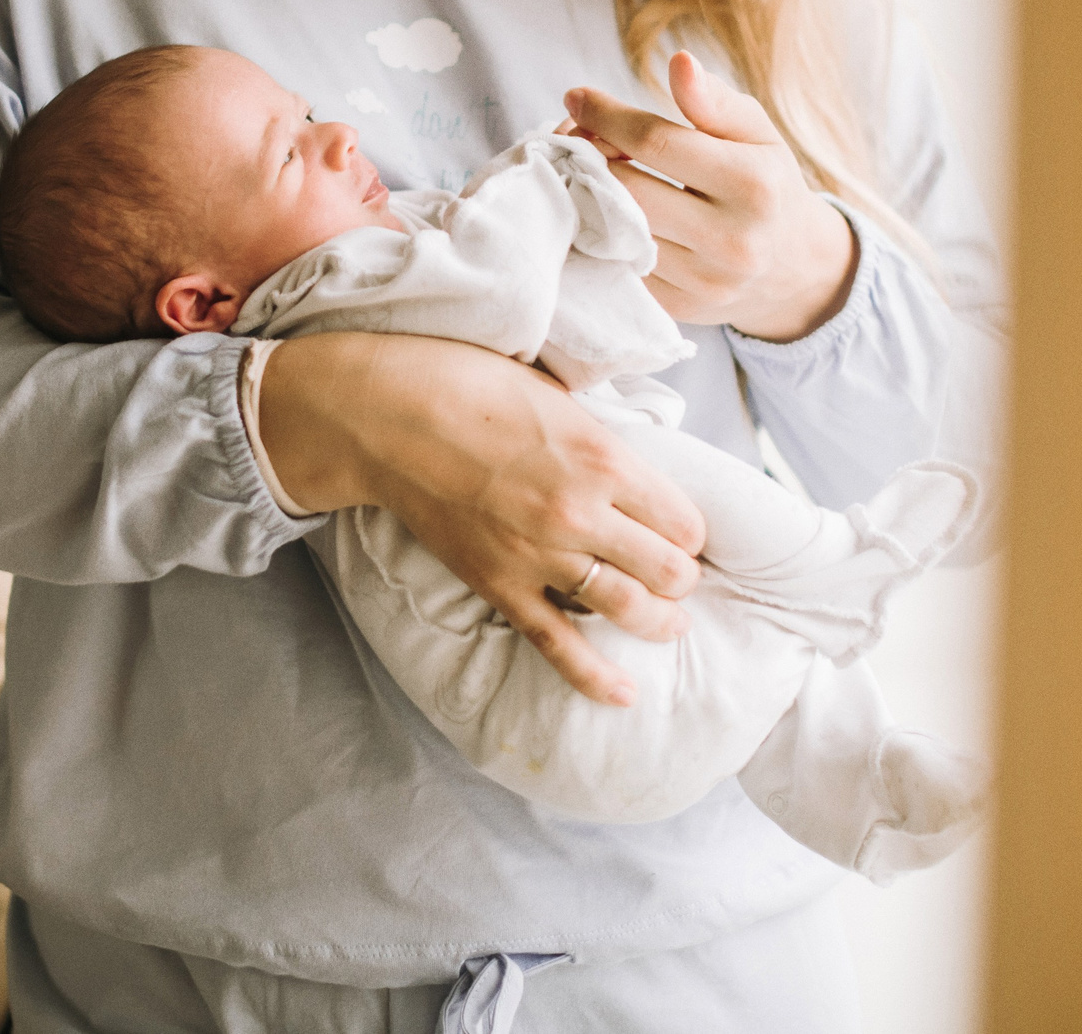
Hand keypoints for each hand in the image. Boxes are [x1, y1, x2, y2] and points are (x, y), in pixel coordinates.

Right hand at [257, 332, 705, 705]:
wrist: (390, 416)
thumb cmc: (471, 385)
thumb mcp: (558, 394)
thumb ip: (600, 438)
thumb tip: (630, 461)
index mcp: (605, 459)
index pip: (684, 521)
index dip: (690, 531)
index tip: (683, 532)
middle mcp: (583, 514)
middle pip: (670, 571)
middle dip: (682, 577)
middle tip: (675, 573)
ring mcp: (541, 555)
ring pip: (628, 609)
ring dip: (659, 621)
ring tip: (668, 623)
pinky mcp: (501, 586)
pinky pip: (559, 645)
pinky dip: (595, 676)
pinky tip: (625, 695)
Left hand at [564, 51, 859, 341]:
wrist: (792, 266)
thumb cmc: (765, 183)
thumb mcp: (755, 133)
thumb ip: (714, 100)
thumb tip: (679, 62)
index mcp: (754, 184)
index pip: (657, 143)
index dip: (607, 116)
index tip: (577, 97)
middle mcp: (733, 239)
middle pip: (629, 190)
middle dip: (590, 156)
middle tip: (577, 137)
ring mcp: (705, 282)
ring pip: (617, 232)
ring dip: (586, 195)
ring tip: (585, 169)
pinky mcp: (679, 309)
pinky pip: (618, 266)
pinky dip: (598, 234)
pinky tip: (598, 210)